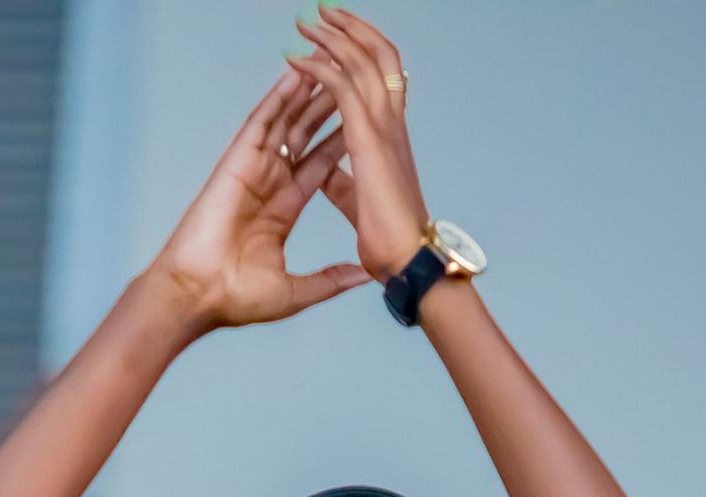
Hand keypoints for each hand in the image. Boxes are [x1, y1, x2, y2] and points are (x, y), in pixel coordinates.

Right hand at [150, 70, 367, 330]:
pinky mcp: (235, 163)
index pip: (318, 168)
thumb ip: (329, 281)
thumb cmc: (236, 299)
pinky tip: (295, 75)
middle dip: (326, 110)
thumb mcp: (295, 292)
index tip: (362, 121)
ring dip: (306, 95)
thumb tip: (363, 277)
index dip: (339, 143)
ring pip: (284, 124)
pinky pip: (259, 124)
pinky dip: (277, 99)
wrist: (200, 296)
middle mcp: (269, 186)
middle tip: (350, 81)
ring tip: (328, 65)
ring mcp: (252, 172)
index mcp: (283, 212)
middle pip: (304, 138)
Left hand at [289, 8, 429, 281]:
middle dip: (348, 32)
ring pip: (361, 63)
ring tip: (310, 20)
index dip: (358, 59)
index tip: (334, 44)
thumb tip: (323, 173)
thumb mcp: (359, 205)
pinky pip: (342, 88)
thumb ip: (342, 184)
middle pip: (376, 59)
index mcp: (389, 141)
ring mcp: (383, 129)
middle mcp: (391, 127)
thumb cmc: (390, 245)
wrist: (406, 262)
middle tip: (323, 14)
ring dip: (333, 38)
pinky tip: (299, 58)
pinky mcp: (369, 139)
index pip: (378, 84)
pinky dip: (320, 70)